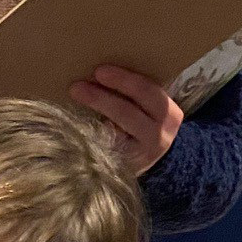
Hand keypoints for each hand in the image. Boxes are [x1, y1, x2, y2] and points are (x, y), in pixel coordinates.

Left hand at [69, 64, 183, 175]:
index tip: (99, 71)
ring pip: (114, 134)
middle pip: (129, 114)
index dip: (124, 81)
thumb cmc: (144, 124)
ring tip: (73, 101)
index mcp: (170, 114)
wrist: (151, 162)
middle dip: (102, 98)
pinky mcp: (124, 170)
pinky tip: (71, 126)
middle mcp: (160, 137)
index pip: (148, 93)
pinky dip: (87, 137)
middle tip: (77, 86)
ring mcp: (142, 157)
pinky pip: (104, 151)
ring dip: (91, 118)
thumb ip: (136, 94)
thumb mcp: (149, 108)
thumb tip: (98, 71)